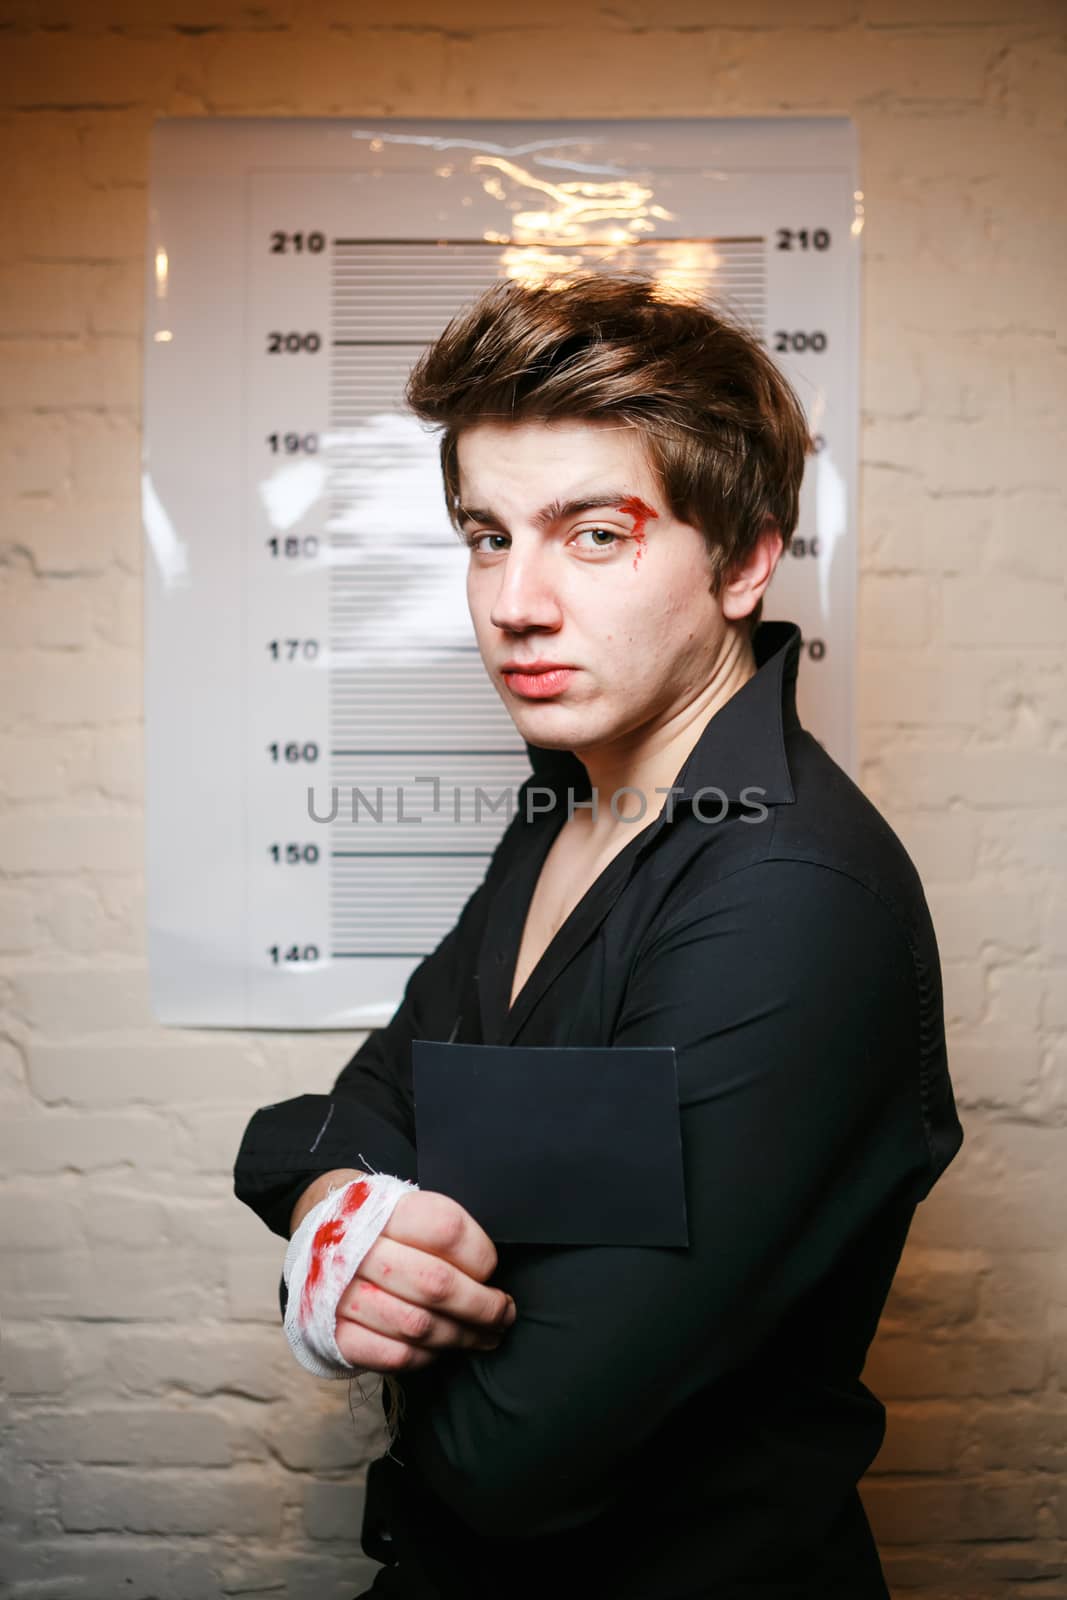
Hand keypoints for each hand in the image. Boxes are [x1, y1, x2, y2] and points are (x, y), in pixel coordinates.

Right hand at [334, 1187, 516, 1372]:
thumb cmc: (385, 1226)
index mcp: (384, 1210)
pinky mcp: (334, 1333)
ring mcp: (341, 1295)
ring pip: (418, 1326)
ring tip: (485, 1336)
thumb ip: (448, 1233)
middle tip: (504, 1313)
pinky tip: (441, 1348)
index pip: (446, 1230)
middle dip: (483, 1307)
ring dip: (462, 1337)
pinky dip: (426, 1357)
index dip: (481, 1256)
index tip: (492, 1270)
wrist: (321, 1237)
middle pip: (436, 1284)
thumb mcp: (411, 1207)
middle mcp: (358, 1250)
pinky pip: (393, 1356)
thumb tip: (491, 1274)